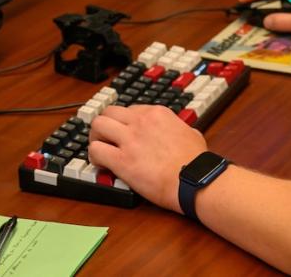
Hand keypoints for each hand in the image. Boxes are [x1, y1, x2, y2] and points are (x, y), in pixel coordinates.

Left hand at [88, 105, 206, 212]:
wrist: (195, 180)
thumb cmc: (196, 162)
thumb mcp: (192, 133)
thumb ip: (180, 128)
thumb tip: (181, 132)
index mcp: (157, 113)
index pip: (129, 110)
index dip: (124, 123)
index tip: (123, 133)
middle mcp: (141, 121)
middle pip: (109, 112)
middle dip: (104, 124)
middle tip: (104, 137)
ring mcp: (130, 139)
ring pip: (98, 125)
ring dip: (95, 137)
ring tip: (99, 149)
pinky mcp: (122, 160)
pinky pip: (96, 150)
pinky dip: (94, 157)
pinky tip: (100, 165)